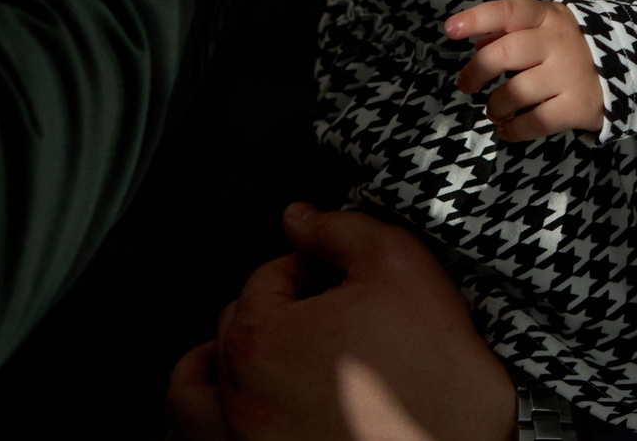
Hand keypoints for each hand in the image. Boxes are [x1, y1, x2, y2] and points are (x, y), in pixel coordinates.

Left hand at [168, 204, 514, 440]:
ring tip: (267, 359)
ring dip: (222, 364)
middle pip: (234, 327)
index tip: (344, 282)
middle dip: (279, 311)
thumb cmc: (437, 381)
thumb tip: (299, 218)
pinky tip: (248, 405)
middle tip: (331, 318)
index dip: (312, 268)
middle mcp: (237, 401)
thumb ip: (341, 229)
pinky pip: (200, 439)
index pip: (267, 277)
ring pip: (199, 390)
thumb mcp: (400, 268)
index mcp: (258, 340)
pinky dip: (212, 417)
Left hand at [447, 0, 603, 141]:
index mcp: (547, 16)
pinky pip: (533, 123)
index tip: (449, 31)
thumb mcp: (546, 28)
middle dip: (476, 71)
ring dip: (494, 106)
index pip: (508, 11)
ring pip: (514, 93)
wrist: (628, 68)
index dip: (476, 19)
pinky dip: (512, 130)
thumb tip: (476, 45)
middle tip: (466, 85)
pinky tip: (508, 128)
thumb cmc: (571, 46)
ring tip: (495, 110)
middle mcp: (557, 42)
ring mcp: (569, 75)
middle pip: (504, 53)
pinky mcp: (577, 106)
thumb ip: (510, 33)